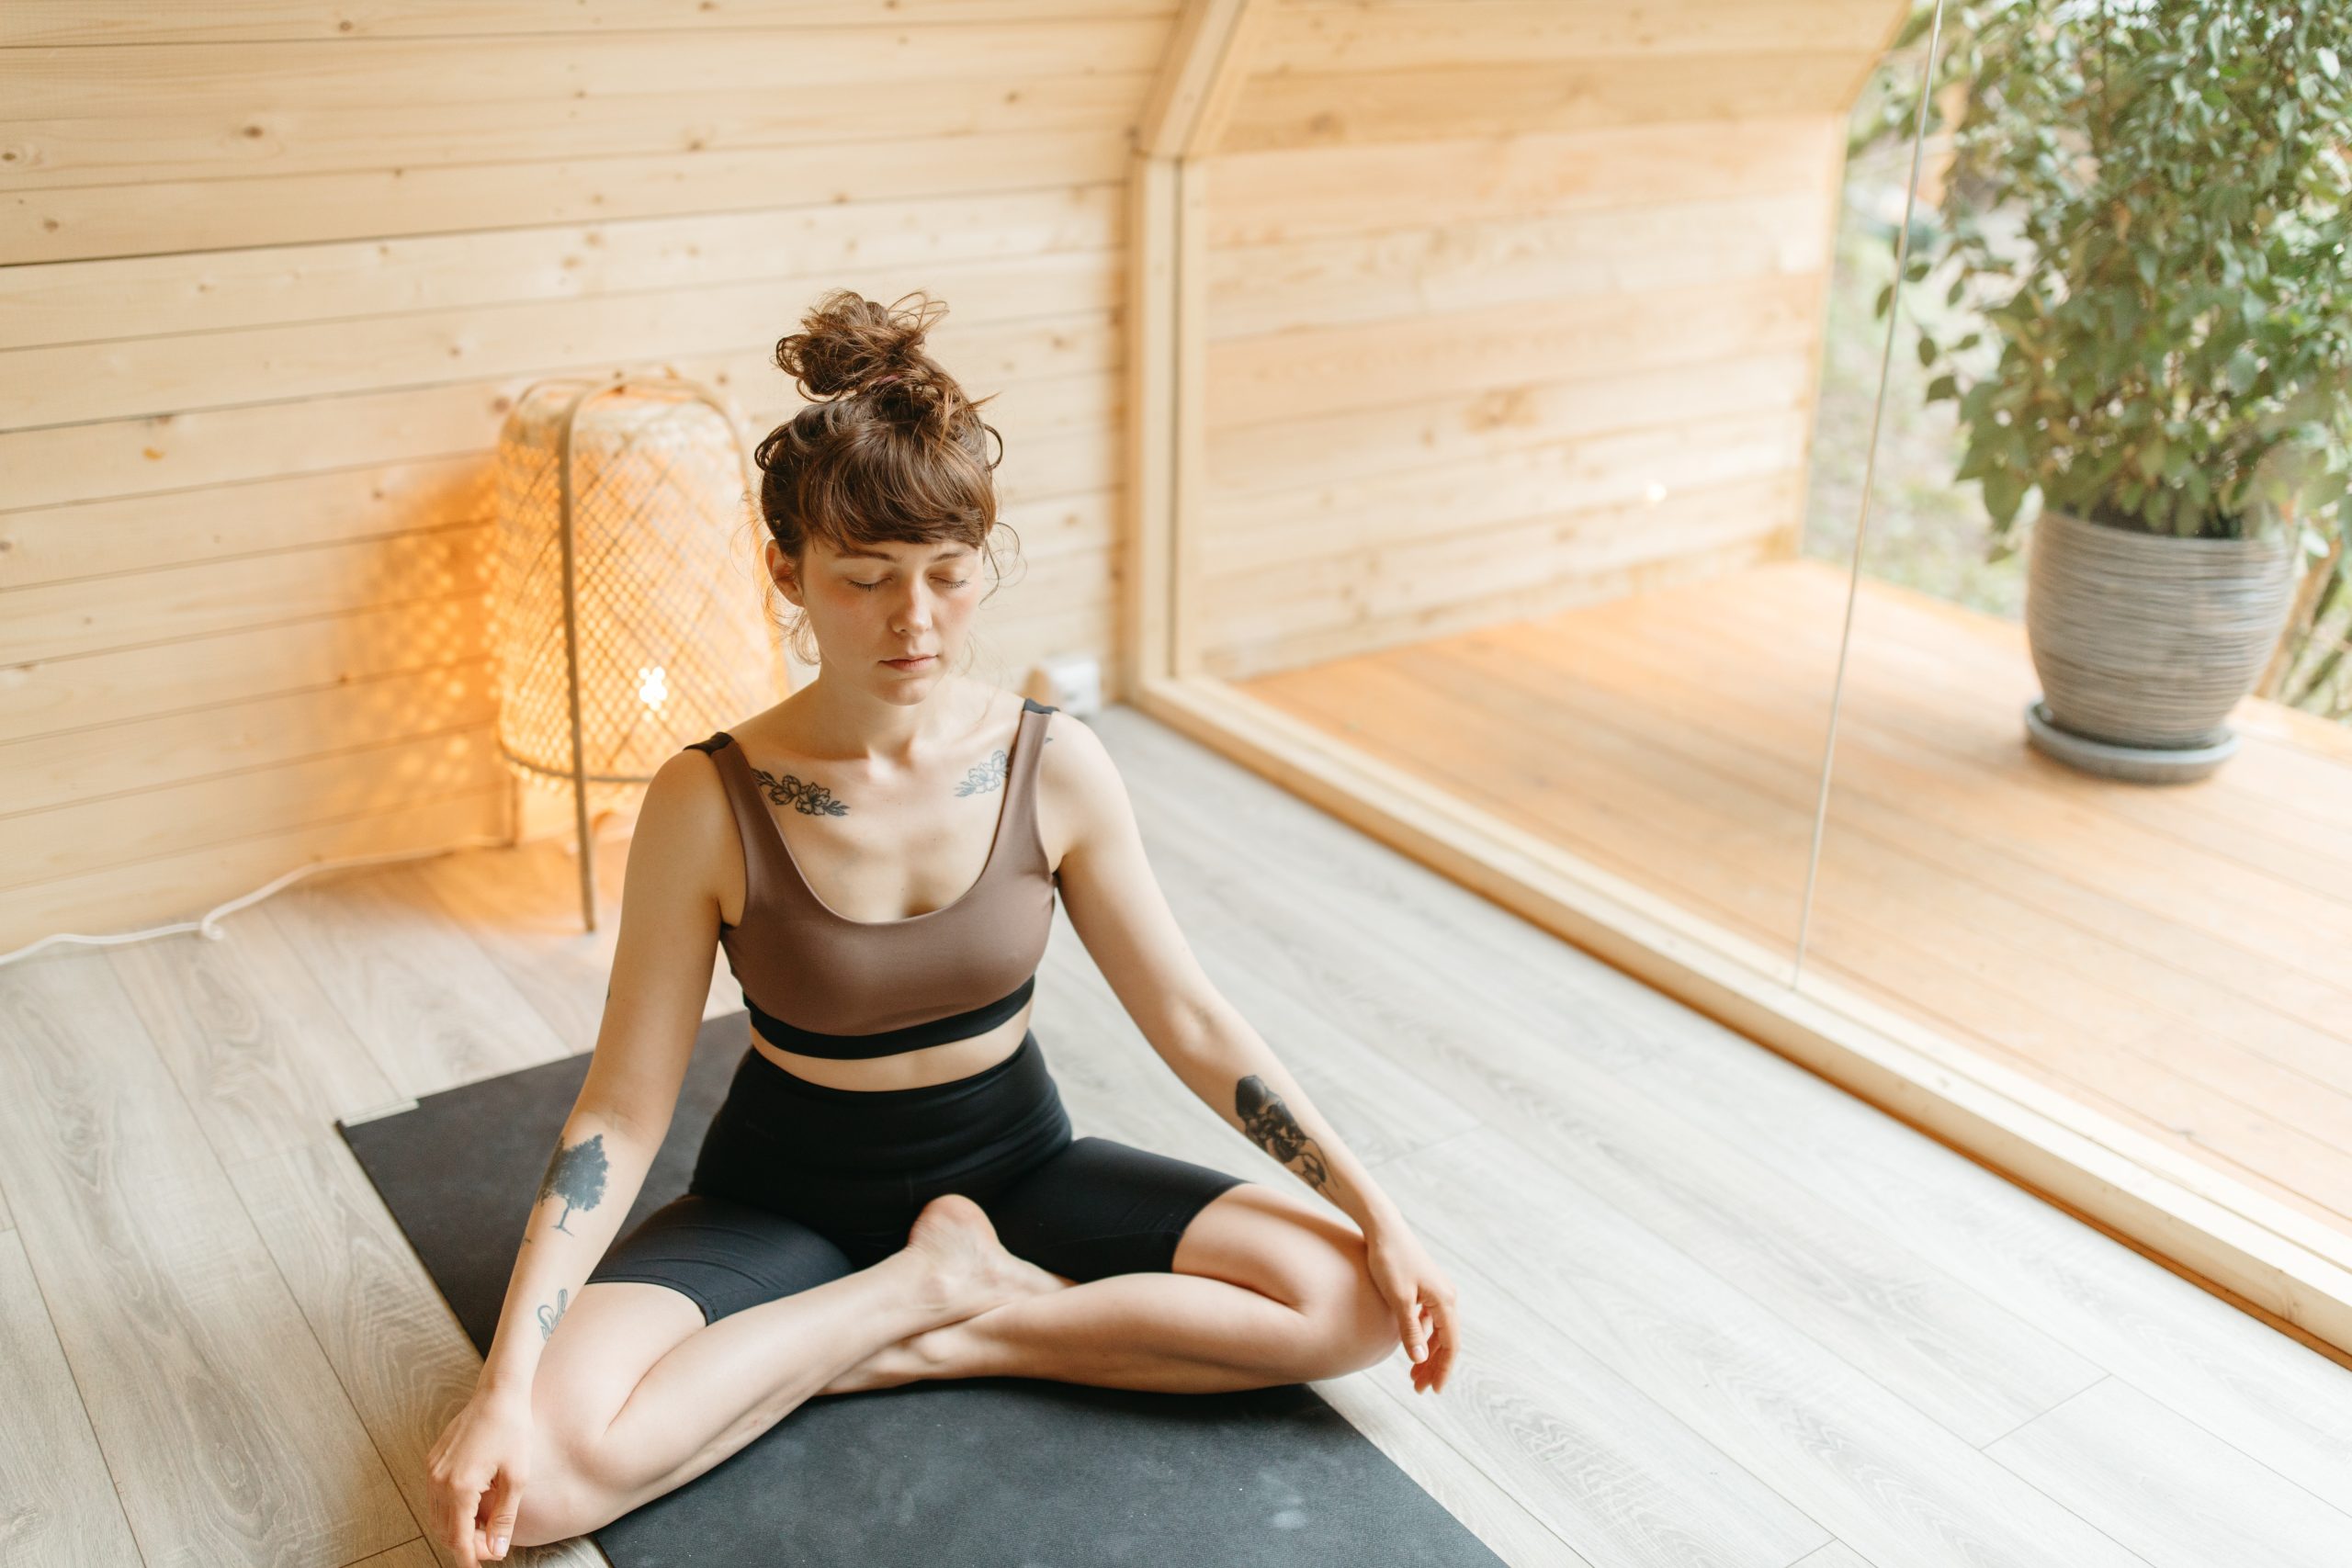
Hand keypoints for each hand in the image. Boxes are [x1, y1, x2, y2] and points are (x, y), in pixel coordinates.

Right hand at [426, 1384, 535, 1564]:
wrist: (499, 1394)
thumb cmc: (513, 1431)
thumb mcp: (516, 1477)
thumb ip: (504, 1516)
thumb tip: (497, 1549)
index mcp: (459, 1487)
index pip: (457, 1538)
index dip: (468, 1558)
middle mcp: (438, 1481)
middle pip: (444, 1530)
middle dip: (465, 1545)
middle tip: (491, 1547)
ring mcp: (432, 1470)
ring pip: (437, 1516)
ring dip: (457, 1529)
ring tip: (485, 1529)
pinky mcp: (433, 1461)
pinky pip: (436, 1497)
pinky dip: (451, 1511)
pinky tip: (474, 1509)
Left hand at [1363, 1216, 1459, 1393]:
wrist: (1383, 1228)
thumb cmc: (1389, 1260)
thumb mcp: (1397, 1298)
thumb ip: (1409, 1330)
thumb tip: (1419, 1359)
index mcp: (1445, 1301)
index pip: (1451, 1345)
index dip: (1443, 1370)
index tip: (1434, 1391)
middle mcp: (1447, 1297)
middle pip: (1446, 1341)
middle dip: (1434, 1367)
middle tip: (1419, 1389)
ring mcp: (1437, 1291)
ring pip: (1437, 1331)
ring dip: (1427, 1353)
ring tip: (1413, 1375)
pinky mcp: (1426, 1287)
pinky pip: (1429, 1320)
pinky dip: (1422, 1337)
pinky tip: (1409, 1347)